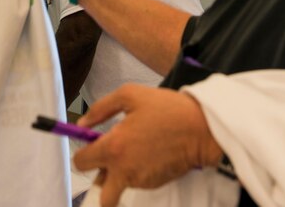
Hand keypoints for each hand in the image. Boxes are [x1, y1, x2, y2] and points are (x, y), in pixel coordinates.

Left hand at [73, 84, 222, 206]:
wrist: (202, 129)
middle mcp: (124, 170)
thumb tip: (82, 124)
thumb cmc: (167, 109)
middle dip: (100, 175)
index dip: (83, 151)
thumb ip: (101, 109)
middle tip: (111, 156)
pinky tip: (150, 152)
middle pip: (99, 189)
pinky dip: (138, 172)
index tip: (92, 142)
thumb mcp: (130, 95)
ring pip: (118, 185)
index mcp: (114, 147)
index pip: (81, 162)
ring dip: (120, 173)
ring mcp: (140, 181)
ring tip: (136, 149)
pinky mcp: (155, 185)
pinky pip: (137, 182)